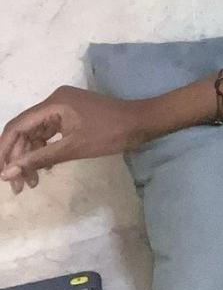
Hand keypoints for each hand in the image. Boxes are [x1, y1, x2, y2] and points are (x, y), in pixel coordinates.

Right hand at [0, 87, 143, 195]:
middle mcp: (55, 102)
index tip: (0, 174)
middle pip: (25, 132)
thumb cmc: (110, 134)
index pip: (17, 126)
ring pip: (36, 135)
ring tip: (31, 184)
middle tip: (18, 187)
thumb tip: (6, 172)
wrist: (141, 123)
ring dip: (31, 158)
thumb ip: (38, 159)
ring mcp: (63, 109)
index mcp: (54, 103)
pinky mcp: (71, 117)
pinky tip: (44, 171)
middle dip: (18, 159)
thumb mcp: (72, 148)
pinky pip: (49, 134)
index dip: (4, 150)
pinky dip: (44, 152)